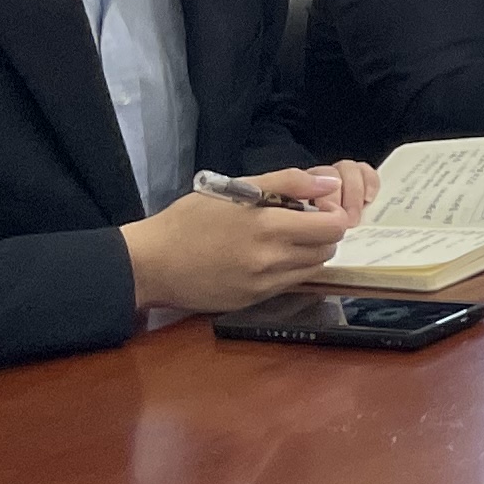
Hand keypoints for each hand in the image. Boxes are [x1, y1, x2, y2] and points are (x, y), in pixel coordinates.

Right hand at [122, 163, 369, 313]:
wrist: (150, 264)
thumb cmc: (188, 221)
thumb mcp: (234, 189)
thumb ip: (287, 182)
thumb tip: (329, 183)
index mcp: (268, 226)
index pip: (332, 227)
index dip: (332, 214)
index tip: (318, 207)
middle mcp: (271, 259)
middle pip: (327, 250)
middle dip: (323, 234)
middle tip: (303, 222)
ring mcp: (263, 284)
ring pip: (312, 269)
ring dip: (309, 253)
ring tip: (284, 240)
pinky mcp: (253, 301)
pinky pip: (289, 284)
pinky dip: (288, 270)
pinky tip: (267, 258)